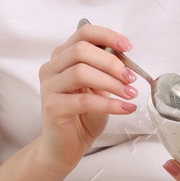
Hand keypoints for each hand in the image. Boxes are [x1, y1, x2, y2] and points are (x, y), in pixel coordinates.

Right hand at [35, 22, 137, 172]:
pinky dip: (110, 104)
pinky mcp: (52, 107)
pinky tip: (125, 108)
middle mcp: (51, 68)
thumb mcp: (98, 87)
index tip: (128, 47)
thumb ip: (105, 69)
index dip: (107, 36)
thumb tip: (125, 56)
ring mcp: (49, 87)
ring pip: (81, 72)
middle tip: (131, 77)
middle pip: (81, 50)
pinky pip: (85, 101)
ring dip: (111, 82)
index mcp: (62, 58)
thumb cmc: (82, 115)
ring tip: (130, 93)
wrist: (64, 147)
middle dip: (111, 62)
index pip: (83, 33)